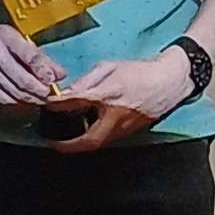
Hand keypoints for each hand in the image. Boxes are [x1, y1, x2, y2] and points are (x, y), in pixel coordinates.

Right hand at [0, 0, 66, 111]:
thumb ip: (34, 54)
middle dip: (42, 92)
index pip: (31, 57)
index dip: (47, 72)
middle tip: (52, 95)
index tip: (59, 79)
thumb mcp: (9, 36)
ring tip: (41, 98)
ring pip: (16, 94)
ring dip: (32, 100)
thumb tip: (60, 73)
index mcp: (5, 37)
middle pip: (25, 82)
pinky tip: (24, 100)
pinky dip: (17, 103)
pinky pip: (3, 100)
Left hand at [44, 52, 195, 151]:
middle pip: (89, 140)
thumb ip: (87, 80)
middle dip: (69, 146)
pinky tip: (86, 133)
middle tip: (54, 145)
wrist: (169, 82)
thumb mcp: (110, 67)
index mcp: (109, 95)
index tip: (46, 106)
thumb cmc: (139, 72)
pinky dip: (93, 139)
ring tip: (65, 140)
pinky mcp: (130, 133)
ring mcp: (124, 128)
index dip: (59, 105)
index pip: (77, 102)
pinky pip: (107, 139)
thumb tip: (68, 92)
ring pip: (98, 143)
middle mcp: (115, 116)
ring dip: (81, 144)